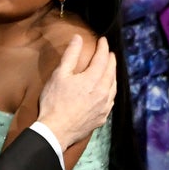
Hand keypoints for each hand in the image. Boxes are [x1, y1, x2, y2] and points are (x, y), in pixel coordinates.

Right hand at [37, 35, 116, 151]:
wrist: (56, 131)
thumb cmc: (54, 102)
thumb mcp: (60, 75)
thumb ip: (71, 55)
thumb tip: (78, 38)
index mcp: (93, 79)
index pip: (103, 58)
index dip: (103, 47)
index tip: (103, 40)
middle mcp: (104, 91)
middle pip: (111, 71)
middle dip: (111, 59)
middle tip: (109, 52)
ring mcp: (105, 106)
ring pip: (114, 86)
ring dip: (113, 75)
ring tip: (110, 69)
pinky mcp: (102, 117)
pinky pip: (111, 100)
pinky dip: (111, 90)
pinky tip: (107, 90)